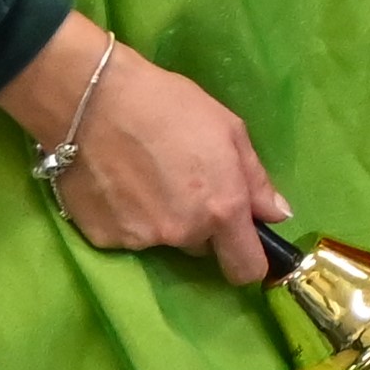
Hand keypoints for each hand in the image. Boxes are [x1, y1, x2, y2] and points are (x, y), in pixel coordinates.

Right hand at [0, 25, 286, 282]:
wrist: (92, 100)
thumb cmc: (168, 105)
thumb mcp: (228, 129)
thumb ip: (256, 180)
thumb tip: (277, 215)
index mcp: (222, 209)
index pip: (246, 269)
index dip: (248, 261)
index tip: (242, 245)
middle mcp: (183, 233)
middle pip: (200, 246)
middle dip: (198, 223)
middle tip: (180, 182)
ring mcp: (140, 239)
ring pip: (162, 239)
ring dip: (161, 219)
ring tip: (143, 176)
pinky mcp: (102, 237)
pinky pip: (126, 235)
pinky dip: (125, 217)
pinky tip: (116, 182)